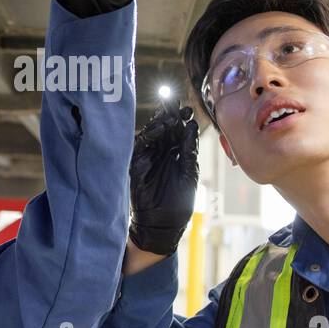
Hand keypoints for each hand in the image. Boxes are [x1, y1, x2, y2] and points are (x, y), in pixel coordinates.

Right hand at [129, 103, 199, 256]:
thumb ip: (189, 150)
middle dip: (170, 114)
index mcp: (174, 153)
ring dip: (161, 122)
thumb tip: (191, 126)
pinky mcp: (137, 163)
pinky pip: (141, 144)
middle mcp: (160, 152)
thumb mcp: (189, 173)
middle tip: (177, 103)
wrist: (164, 224)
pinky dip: (150, 134)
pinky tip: (161, 127)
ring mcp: (148, 157)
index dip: (181, 119)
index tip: (188, 108)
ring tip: (171, 114)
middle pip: (164, 128)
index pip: (176, 131)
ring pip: (152, 133)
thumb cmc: (178, 203)